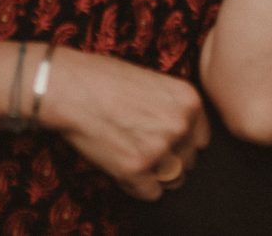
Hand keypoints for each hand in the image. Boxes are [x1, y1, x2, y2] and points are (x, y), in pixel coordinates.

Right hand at [43, 48, 210, 200]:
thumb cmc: (104, 78)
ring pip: (173, 179)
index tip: (166, 141)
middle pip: (189, 160)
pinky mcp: (136, 169)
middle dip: (170, 158)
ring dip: (157, 175)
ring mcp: (159, 149)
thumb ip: (171, 106)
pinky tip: (122, 167)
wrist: (70, 88)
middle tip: (144, 148)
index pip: (201, 138)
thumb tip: (179, 131)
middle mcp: (180, 125)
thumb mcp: (152, 81)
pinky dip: (137, 186)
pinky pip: (150, 193)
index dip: (183, 142)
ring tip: (133, 157)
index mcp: (189, 100)